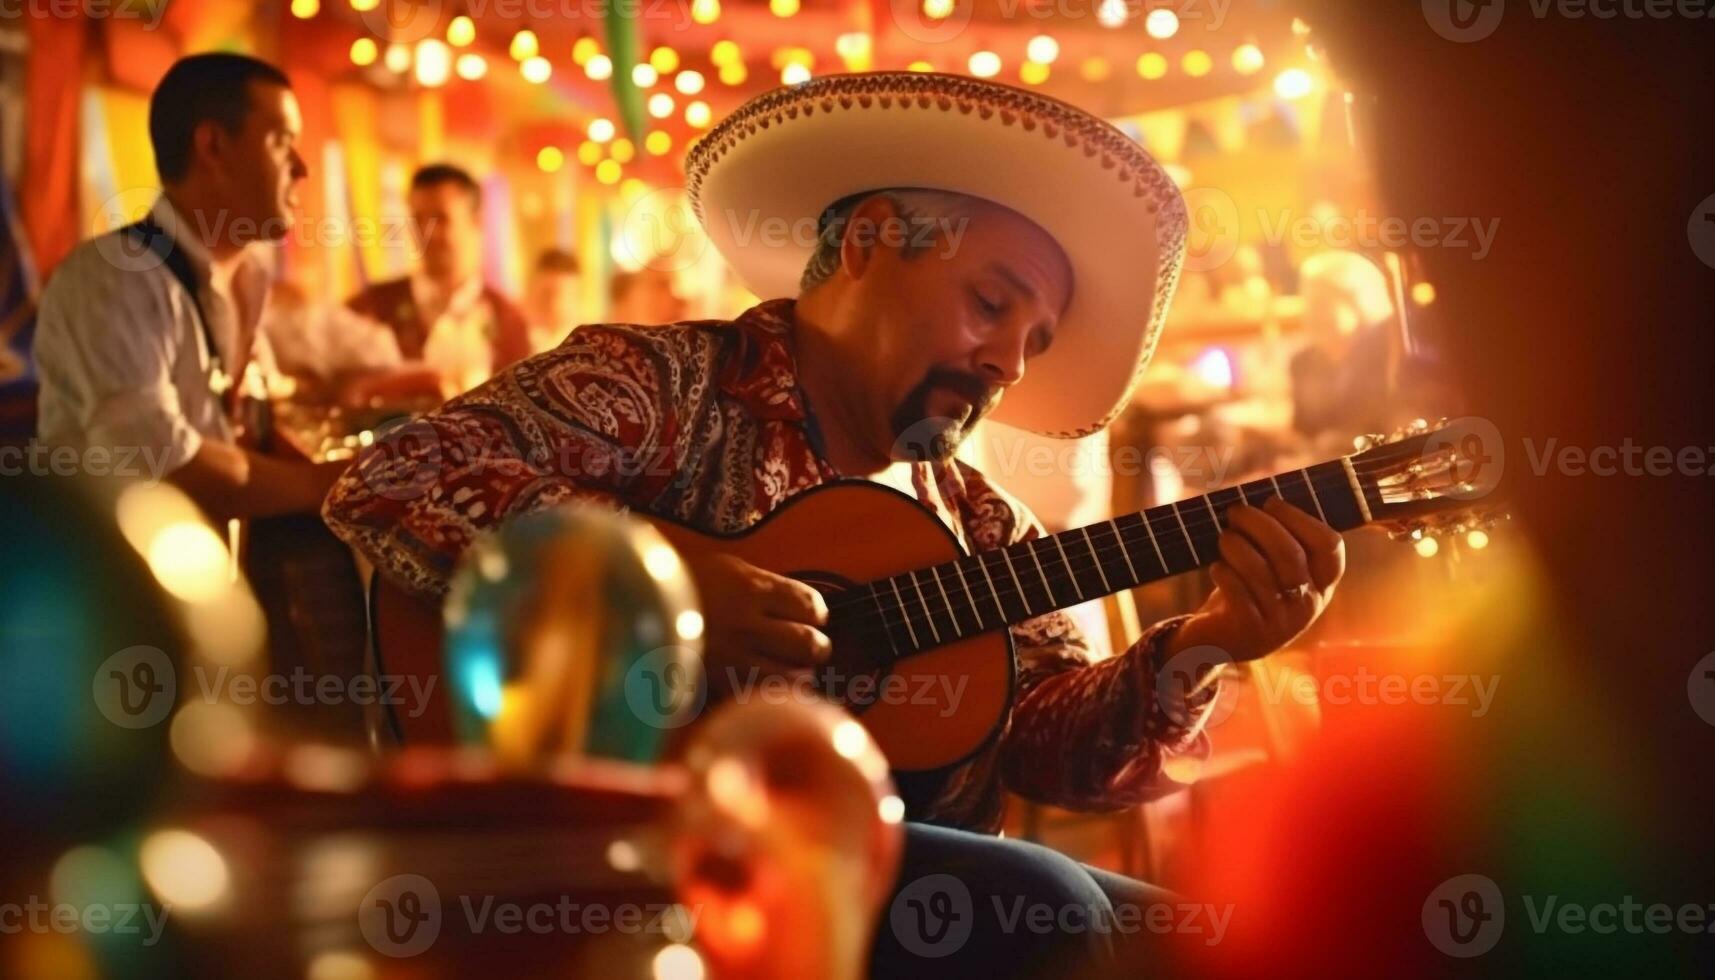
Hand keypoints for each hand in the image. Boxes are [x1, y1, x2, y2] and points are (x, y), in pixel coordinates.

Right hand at [680, 551, 830, 699]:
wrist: (632, 609)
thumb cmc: (678, 586)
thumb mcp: (722, 569)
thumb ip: (759, 586)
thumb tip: (797, 607)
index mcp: (750, 585)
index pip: (809, 604)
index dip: (816, 614)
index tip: (813, 618)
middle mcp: (747, 620)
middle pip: (808, 643)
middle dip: (816, 648)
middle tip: (812, 651)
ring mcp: (733, 655)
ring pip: (792, 675)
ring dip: (800, 676)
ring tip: (795, 673)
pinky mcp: (718, 682)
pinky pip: (762, 695)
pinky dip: (773, 695)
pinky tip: (771, 690)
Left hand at [1165, 498, 1345, 663]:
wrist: (1222, 641)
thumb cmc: (1250, 590)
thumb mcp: (1274, 569)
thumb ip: (1280, 537)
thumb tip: (1265, 497)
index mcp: (1323, 583)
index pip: (1329, 545)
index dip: (1300, 517)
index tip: (1271, 502)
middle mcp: (1308, 604)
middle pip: (1289, 552)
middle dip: (1258, 523)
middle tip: (1235, 511)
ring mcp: (1281, 622)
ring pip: (1258, 570)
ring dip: (1236, 544)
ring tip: (1224, 537)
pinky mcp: (1251, 631)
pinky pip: (1236, 589)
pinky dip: (1222, 571)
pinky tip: (1216, 567)